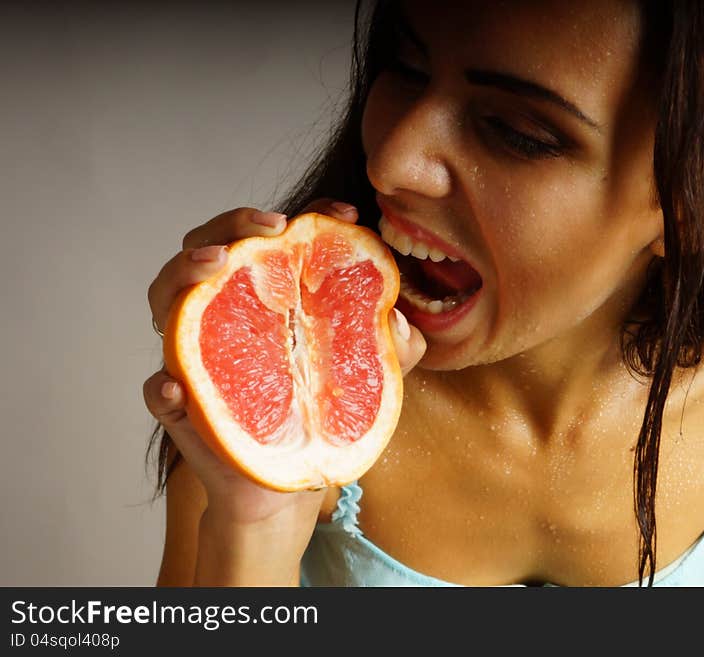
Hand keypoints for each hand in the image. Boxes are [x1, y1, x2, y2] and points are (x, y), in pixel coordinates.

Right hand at [143, 200, 425, 524]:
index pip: (272, 240)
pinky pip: (156, 392)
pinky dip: (159, 388)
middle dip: (234, 224)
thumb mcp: (371, 372)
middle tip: (273, 226)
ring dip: (182, 274)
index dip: (304, 216)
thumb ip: (391, 346)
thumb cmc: (326, 409)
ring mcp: (198, 357)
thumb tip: (400, 320)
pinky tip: (176, 387)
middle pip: (209, 248)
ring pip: (167, 300)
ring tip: (215, 264)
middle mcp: (224, 314)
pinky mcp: (181, 408)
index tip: (343, 215)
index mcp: (265, 296)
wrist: (297, 476)